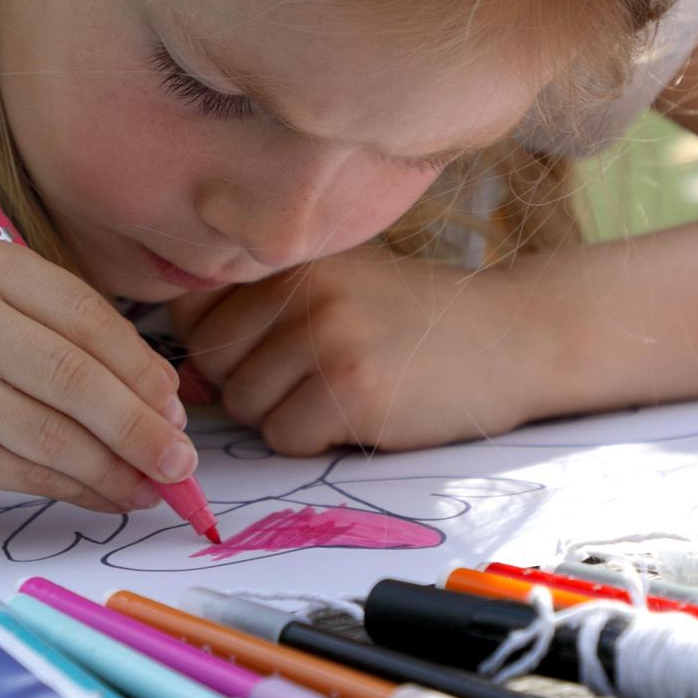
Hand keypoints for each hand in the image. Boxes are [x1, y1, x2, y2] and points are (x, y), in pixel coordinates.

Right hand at [0, 233, 194, 510]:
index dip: (143, 369)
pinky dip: (73, 489)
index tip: (178, 408)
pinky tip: (103, 497)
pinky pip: (22, 470)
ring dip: (114, 469)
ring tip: (150, 489)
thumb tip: (160, 402)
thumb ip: (53, 336)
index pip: (87, 316)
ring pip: (53, 433)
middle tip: (184, 463)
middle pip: (76, 376)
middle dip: (142, 426)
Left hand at [169, 247, 544, 454]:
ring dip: (282, 415)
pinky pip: (284, 439)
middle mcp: (304, 289)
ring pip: (244, 405)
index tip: (252, 350)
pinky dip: (313, 441)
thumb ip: (262, 308)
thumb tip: (184, 376)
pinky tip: (359, 415)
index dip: (213, 341)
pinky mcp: (353, 392)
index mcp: (294, 255)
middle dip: (248, 383)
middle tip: (310, 377)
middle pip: (211, 363)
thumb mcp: (340, 281)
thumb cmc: (416, 319)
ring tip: (338, 392)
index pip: (191, 306)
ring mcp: (329, 339)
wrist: (514, 336)